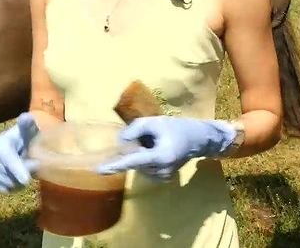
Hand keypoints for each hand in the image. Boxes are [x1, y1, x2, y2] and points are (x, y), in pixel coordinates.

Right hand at [0, 112, 39, 192]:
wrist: (11, 146)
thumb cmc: (23, 137)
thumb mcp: (27, 130)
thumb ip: (27, 125)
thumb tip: (25, 116)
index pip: (9, 160)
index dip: (18, 170)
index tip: (26, 180)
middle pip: (8, 175)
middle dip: (23, 174)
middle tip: (34, 166)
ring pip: (4, 183)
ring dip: (18, 182)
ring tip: (26, 172)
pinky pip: (0, 189)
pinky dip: (11, 187)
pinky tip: (17, 179)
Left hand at [95, 116, 237, 180]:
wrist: (199, 139)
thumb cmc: (178, 128)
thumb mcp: (157, 121)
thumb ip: (136, 128)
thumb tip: (119, 140)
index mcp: (160, 156)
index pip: (133, 160)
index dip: (115, 164)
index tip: (99, 169)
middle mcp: (161, 171)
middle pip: (135, 161)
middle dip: (137, 149)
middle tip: (150, 137)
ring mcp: (162, 177)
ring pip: (139, 165)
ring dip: (142, 154)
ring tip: (156, 143)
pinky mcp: (163, 178)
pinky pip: (146, 168)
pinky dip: (147, 159)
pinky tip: (158, 150)